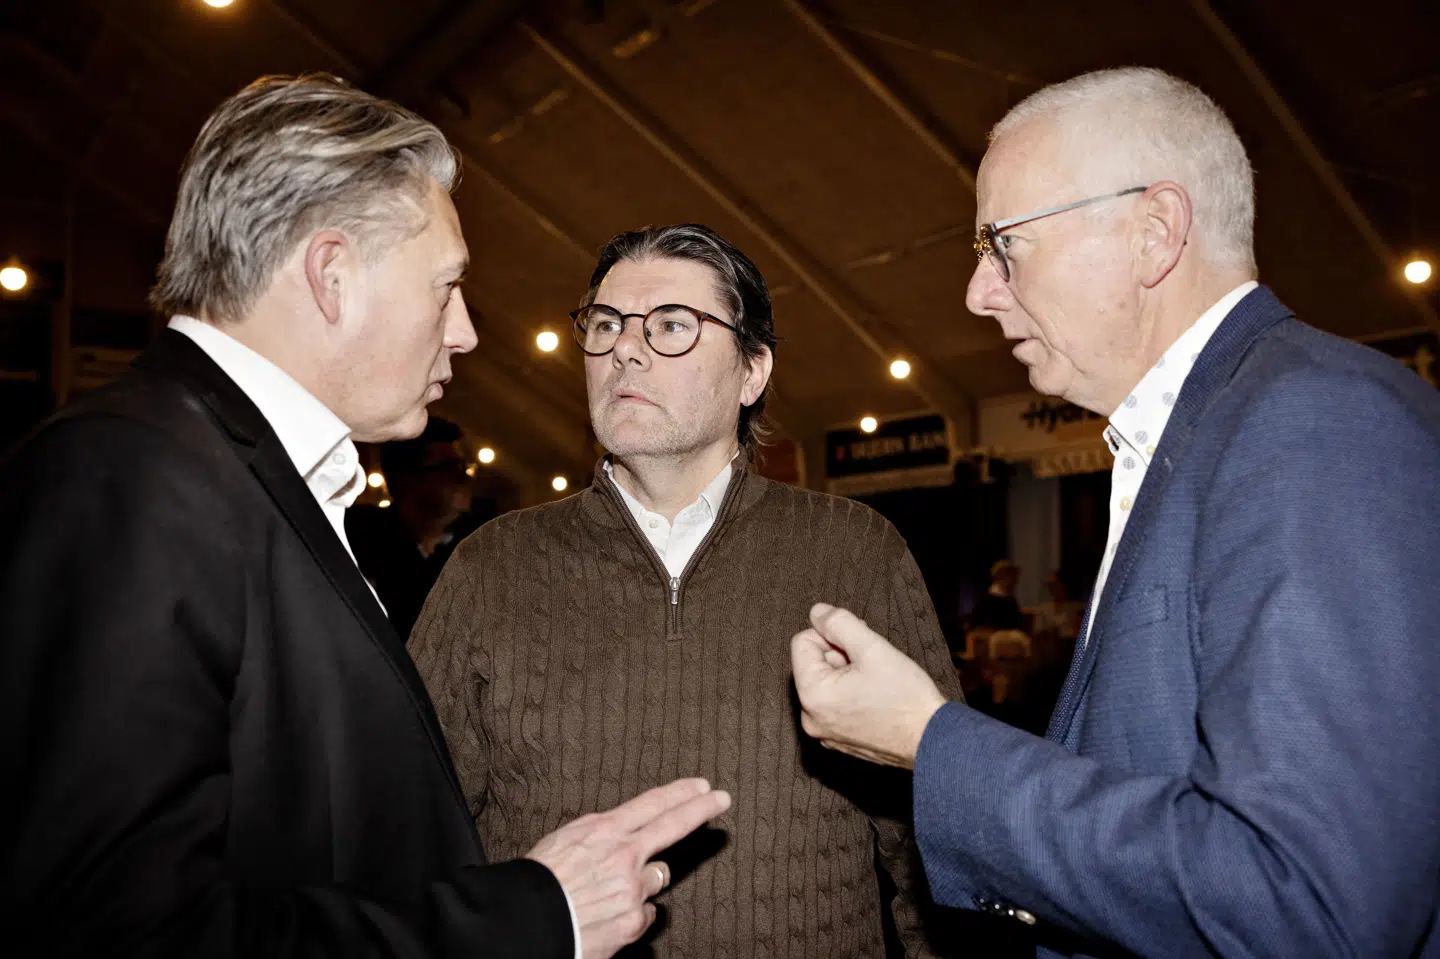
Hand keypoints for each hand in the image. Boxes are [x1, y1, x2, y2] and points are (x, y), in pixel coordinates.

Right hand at [526, 778, 730, 958]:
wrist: (527, 922)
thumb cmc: (540, 880)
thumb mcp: (564, 841)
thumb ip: (600, 836)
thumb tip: (619, 835)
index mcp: (605, 831)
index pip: (653, 804)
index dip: (681, 793)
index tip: (702, 786)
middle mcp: (625, 856)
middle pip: (673, 825)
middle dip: (701, 808)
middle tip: (722, 798)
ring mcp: (633, 889)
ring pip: (656, 878)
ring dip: (642, 883)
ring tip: (610, 891)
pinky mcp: (634, 921)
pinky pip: (646, 914)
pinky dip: (632, 914)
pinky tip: (608, 915)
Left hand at [791, 602, 948, 768]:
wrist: (933, 740)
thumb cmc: (906, 697)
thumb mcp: (873, 647)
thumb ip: (839, 623)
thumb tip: (817, 612)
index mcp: (812, 695)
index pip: (802, 642)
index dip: (831, 635)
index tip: (860, 645)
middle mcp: (811, 718)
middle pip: (814, 664)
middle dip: (841, 655)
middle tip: (872, 662)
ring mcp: (825, 733)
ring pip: (827, 683)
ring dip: (847, 674)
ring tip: (877, 682)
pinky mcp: (839, 740)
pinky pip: (835, 705)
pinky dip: (851, 694)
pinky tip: (876, 698)